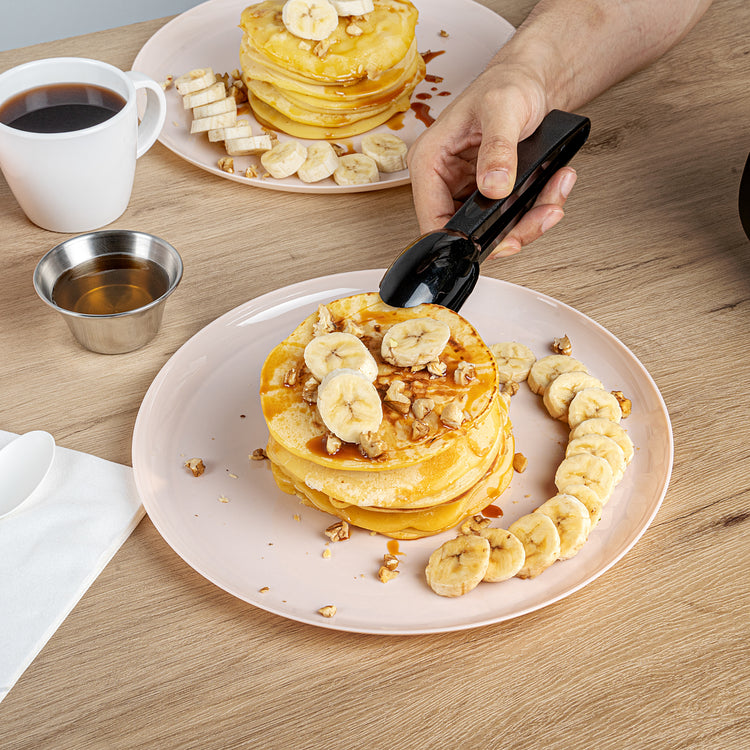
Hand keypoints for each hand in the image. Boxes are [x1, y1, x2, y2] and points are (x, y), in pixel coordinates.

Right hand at [407, 63, 577, 257]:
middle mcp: (443, 179)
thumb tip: (493, 186)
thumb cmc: (507, 84)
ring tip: (553, 200)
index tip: (497, 239)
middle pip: (465, 232)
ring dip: (527, 223)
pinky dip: (534, 210)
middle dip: (507, 232)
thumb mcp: (503, 108)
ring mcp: (466, 189)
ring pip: (490, 230)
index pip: (432, 220)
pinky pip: (508, 218)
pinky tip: (553, 187)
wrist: (528, 80)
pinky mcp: (487, 194)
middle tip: (539, 217)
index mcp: (430, 161)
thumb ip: (498, 148)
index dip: (462, 239)